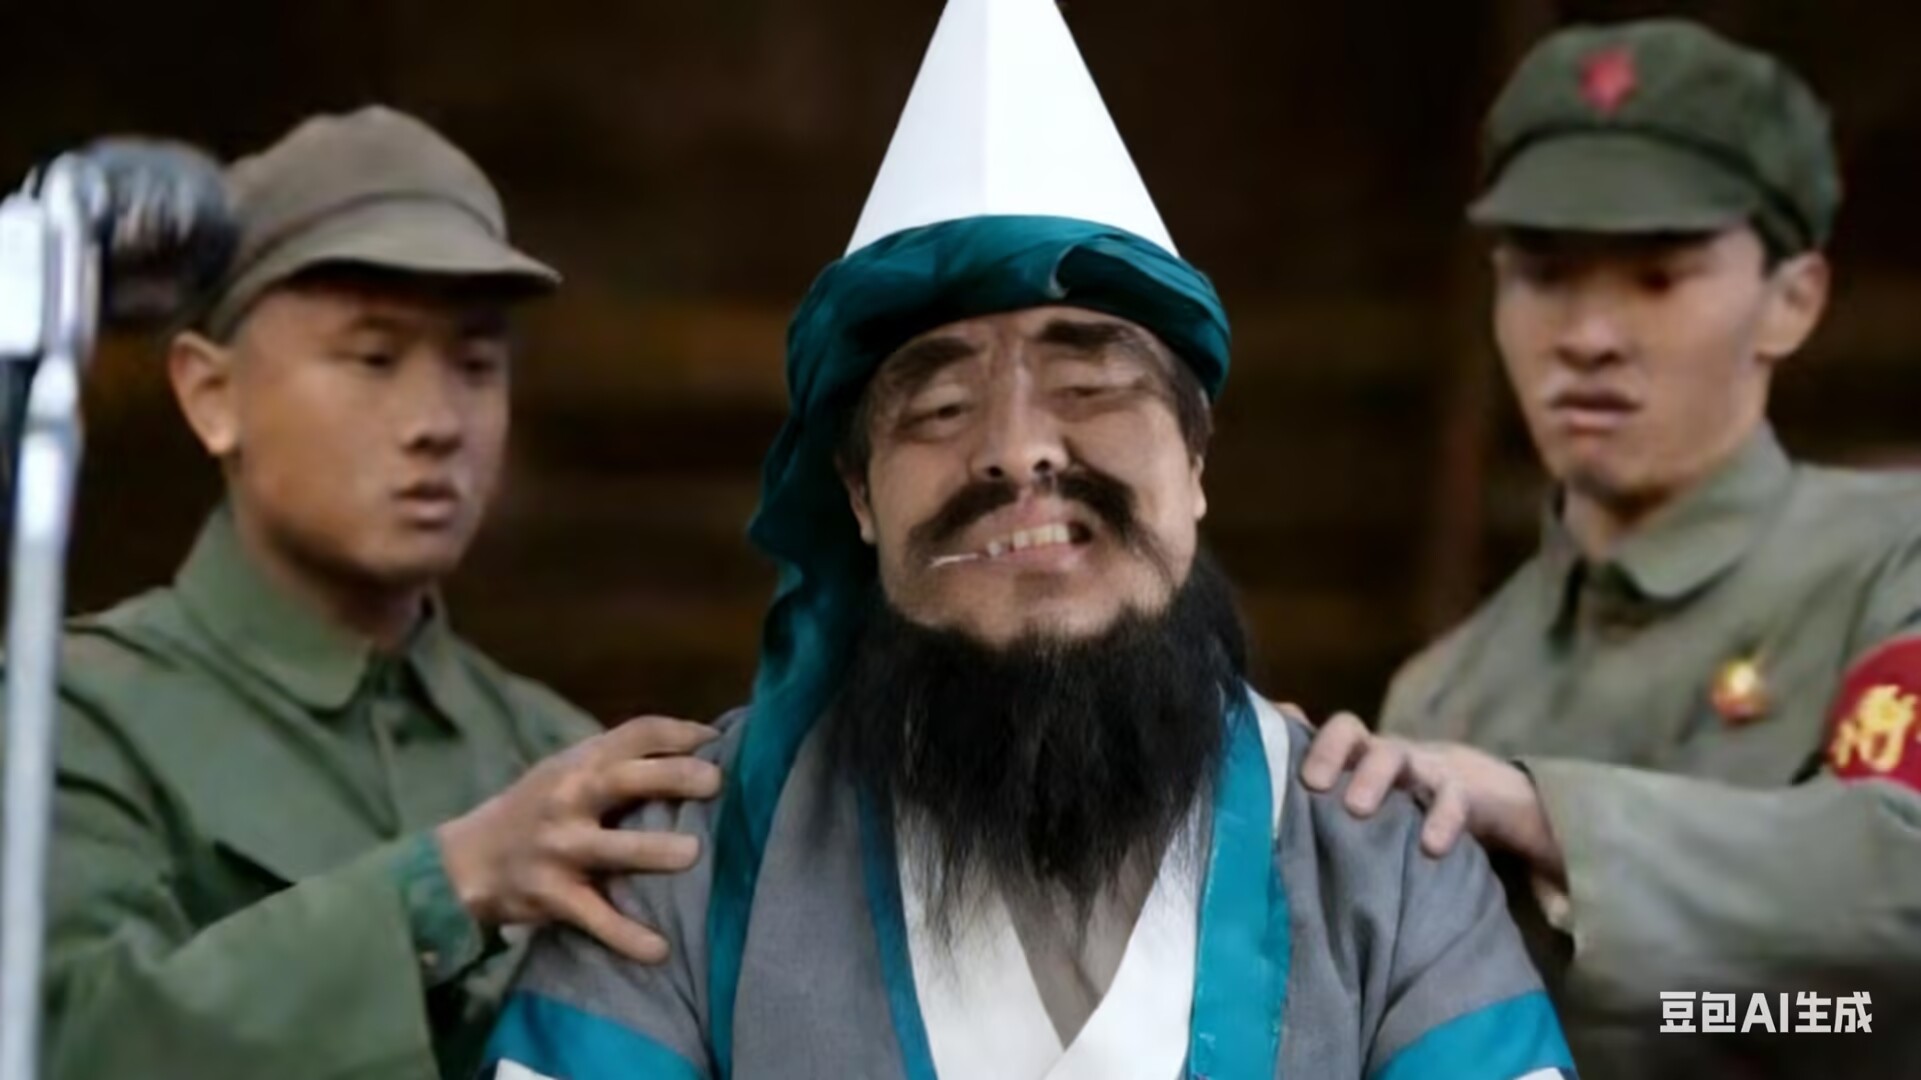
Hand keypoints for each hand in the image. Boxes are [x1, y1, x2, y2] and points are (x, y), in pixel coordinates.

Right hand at [436, 716, 722, 962]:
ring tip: (692, 855)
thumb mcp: (569, 770)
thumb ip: (621, 761)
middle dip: (673, 777)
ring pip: (611, 848)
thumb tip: (698, 749)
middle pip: (624, 779)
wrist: (467, 858)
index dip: (681, 733)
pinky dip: (626, 936)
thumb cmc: (538, 807)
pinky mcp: (552, 895)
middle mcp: (570, 798)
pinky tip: (659, 950)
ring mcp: (560, 847)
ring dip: (652, 851)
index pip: (636, 732)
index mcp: (582, 762)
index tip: (720, 742)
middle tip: (715, 783)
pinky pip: (595, 917)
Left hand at [1298, 712, 1562, 879]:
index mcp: (1365, 755)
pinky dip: (1443, 819)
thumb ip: (1319, 774)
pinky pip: (1454, 799)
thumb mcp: (1363, 785)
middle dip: (1336, 756)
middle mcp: (1393, 755)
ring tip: (1357, 810)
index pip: (1340, 731)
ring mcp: (1428, 770)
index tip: (1301, 778)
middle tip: (1315, 787)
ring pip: (1400, 758)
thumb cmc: (1405, 794)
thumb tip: (1266, 742)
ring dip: (1376, 776)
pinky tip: (1431, 847)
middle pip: (1361, 739)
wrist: (1489, 792)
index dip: (1318, 746)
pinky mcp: (1466, 793)